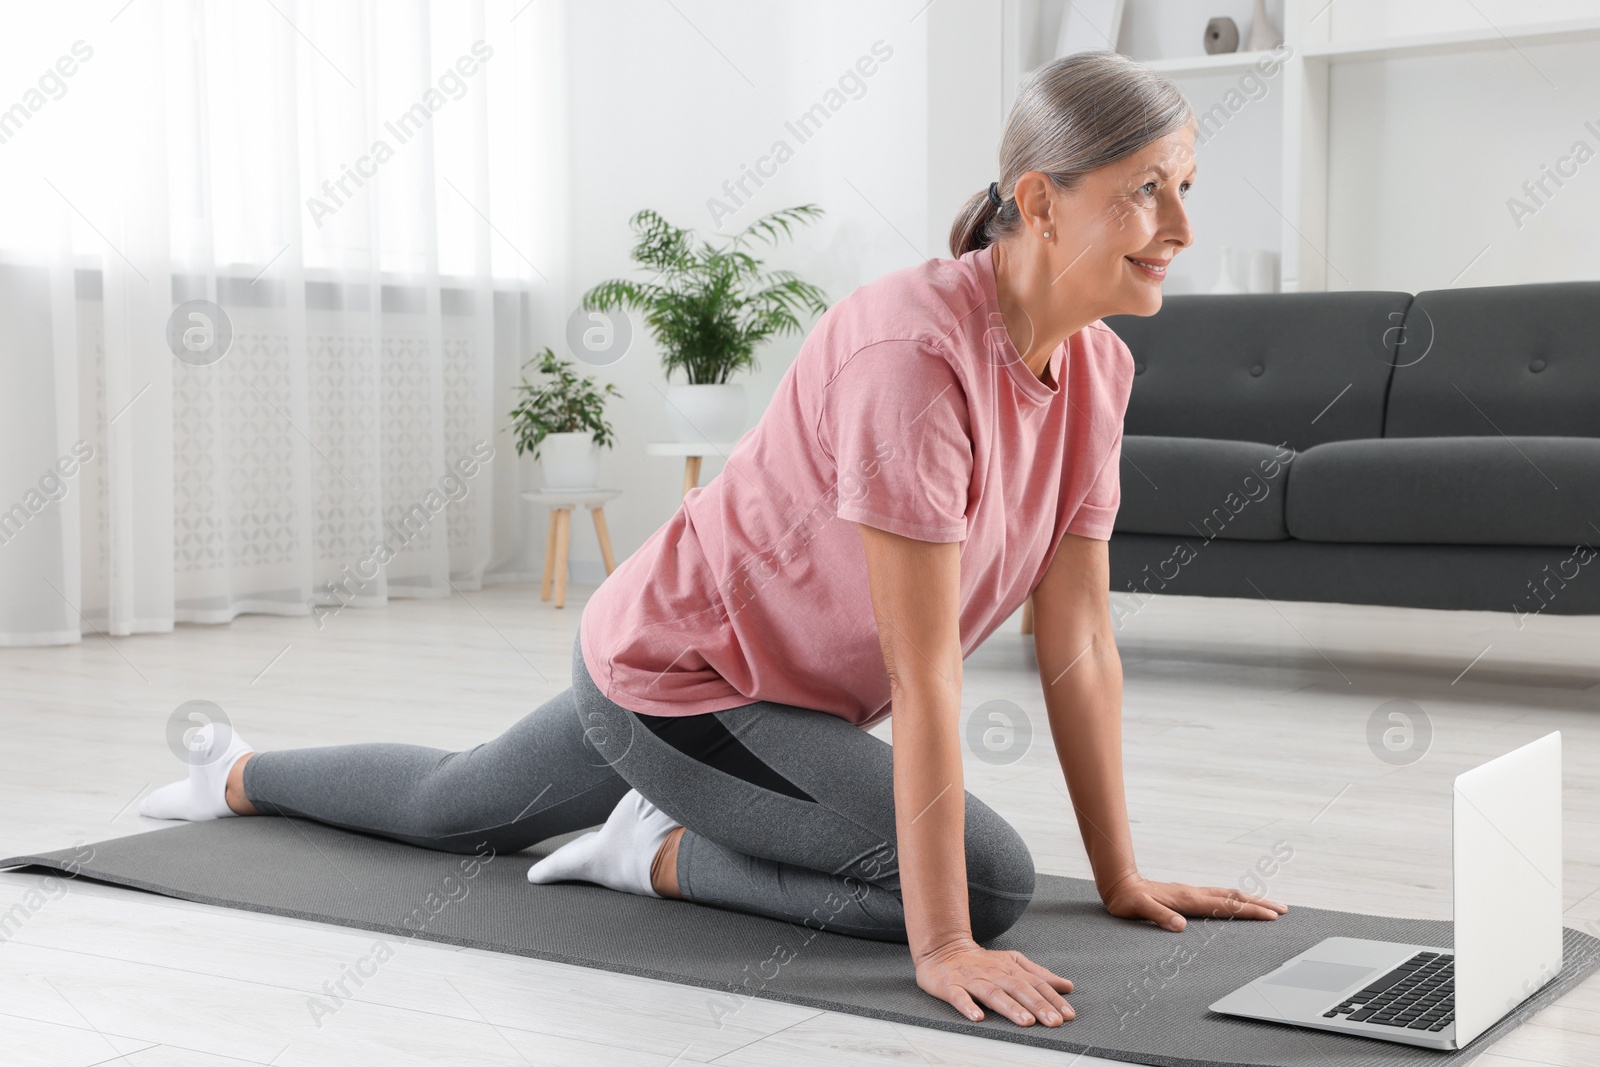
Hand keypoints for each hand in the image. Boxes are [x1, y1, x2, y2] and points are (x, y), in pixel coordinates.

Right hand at [915, 938, 1074, 1026]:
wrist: (942, 949)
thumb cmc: (980, 961)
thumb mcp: (1012, 962)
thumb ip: (1039, 974)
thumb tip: (1067, 986)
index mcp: (1009, 969)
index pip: (1035, 983)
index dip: (1053, 998)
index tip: (1068, 1014)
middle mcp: (993, 974)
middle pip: (1018, 989)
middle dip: (1038, 1005)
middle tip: (1054, 1021)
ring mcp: (972, 980)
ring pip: (993, 994)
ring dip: (1010, 1007)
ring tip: (1026, 1021)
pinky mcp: (950, 986)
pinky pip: (959, 997)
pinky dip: (967, 1007)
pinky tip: (977, 1017)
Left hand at [1101, 875, 1287, 930]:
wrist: (1118, 883)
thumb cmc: (1127, 899)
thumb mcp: (1139, 909)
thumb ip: (1159, 916)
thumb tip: (1180, 926)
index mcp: (1188, 899)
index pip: (1226, 906)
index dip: (1250, 911)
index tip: (1271, 916)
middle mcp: (1194, 893)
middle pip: (1234, 897)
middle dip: (1260, 903)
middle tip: (1283, 910)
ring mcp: (1192, 892)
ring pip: (1228, 894)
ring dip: (1250, 899)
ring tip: (1270, 905)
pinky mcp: (1187, 895)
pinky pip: (1218, 896)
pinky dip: (1235, 899)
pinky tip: (1239, 904)